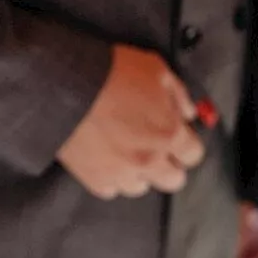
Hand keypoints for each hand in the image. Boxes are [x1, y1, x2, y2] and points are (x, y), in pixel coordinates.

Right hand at [57, 45, 203, 199]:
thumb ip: (178, 94)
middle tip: (153, 147)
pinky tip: (103, 158)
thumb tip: (188, 112)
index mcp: (168, 133)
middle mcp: (149, 159)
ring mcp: (121, 172)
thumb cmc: (107, 73)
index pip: (194, 154)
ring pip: (141, 187)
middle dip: (168, 164)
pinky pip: (110, 189)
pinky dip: (109, 176)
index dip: (186, 143)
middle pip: (174, 180)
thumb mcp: (153, 68)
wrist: (63, 86)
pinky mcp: (94, 178)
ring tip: (123, 151)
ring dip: (137, 172)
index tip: (176, 136)